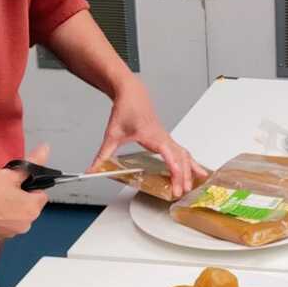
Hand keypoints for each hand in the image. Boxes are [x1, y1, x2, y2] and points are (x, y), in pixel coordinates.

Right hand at [0, 143, 49, 239]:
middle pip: (28, 205)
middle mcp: (26, 225)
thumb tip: (46, 149)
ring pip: (15, 213)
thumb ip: (32, 162)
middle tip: (3, 187)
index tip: (17, 182)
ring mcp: (11, 233)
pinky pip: (4, 222)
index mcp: (32, 210)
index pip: (41, 194)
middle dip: (19, 195)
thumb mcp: (10, 173)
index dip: (30, 186)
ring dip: (9, 205)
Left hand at [94, 78, 206, 197]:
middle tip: (181, 192)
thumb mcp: (112, 134)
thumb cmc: (126, 110)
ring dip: (190, 170)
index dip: (175, 170)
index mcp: (152, 136)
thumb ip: (102, 155)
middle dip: (184, 176)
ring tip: (192, 186)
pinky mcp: (167, 138)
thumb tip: (92, 169)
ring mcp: (167, 138)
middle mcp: (163, 137)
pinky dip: (190, 162)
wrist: (132, 94)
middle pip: (180, 158)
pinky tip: (195, 170)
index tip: (177, 183)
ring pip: (184, 155)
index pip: (169, 155)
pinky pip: (182, 151)